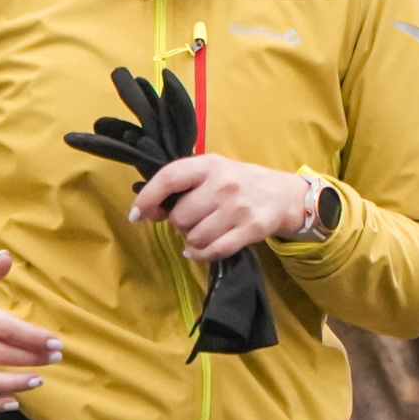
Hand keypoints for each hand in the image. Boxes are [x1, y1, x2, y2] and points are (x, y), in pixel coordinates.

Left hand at [131, 156, 308, 261]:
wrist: (283, 194)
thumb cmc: (239, 183)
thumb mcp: (212, 173)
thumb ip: (182, 187)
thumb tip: (148, 211)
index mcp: (209, 164)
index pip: (169, 178)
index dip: (148, 198)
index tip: (135, 215)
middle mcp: (223, 184)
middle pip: (180, 216)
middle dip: (180, 223)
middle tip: (193, 219)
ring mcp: (238, 208)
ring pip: (195, 237)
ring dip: (193, 240)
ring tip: (204, 231)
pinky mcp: (251, 229)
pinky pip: (214, 251)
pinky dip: (201, 254)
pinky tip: (200, 250)